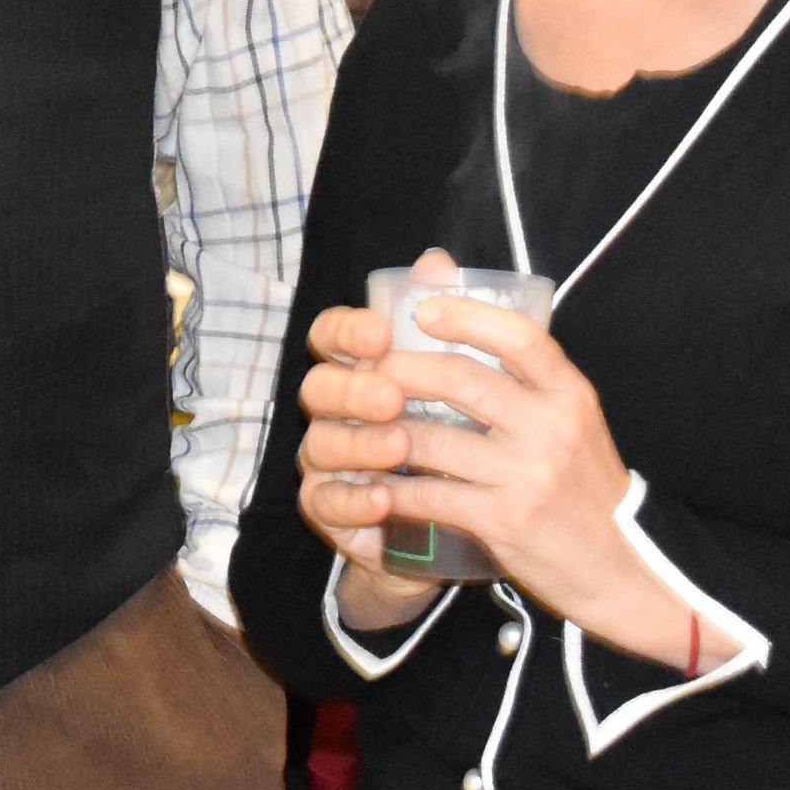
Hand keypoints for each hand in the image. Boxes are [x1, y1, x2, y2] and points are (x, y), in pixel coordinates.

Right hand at [291, 296, 446, 632]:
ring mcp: (329, 461)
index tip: (382, 331)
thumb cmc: (463, 445)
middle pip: (318, 388)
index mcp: (362, 370)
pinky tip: (383, 498)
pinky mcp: (332, 511)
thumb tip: (437, 262)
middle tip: (393, 396)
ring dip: (359, 444)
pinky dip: (353, 499)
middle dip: (353, 389)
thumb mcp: (470, 385)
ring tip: (400, 448)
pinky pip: (328, 504)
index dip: (347, 330)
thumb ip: (451, 325)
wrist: (464, 527)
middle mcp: (337, 413)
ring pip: (321, 445)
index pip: (331, 336)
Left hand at [301, 254, 698, 659]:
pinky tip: (372, 487)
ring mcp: (528, 474)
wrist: (623, 567)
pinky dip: (392, 491)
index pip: (520, 336)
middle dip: (400, 370)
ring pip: (432, 438)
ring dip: (381, 433)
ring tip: (355, 427)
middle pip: (460, 378)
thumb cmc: (585, 490)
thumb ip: (531, 385)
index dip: (466, 315)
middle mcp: (552, 427)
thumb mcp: (574, 426)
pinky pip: (429, 495)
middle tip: (367, 373)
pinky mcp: (505, 520)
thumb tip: (472, 334)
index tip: (423, 310)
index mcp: (570, 395)